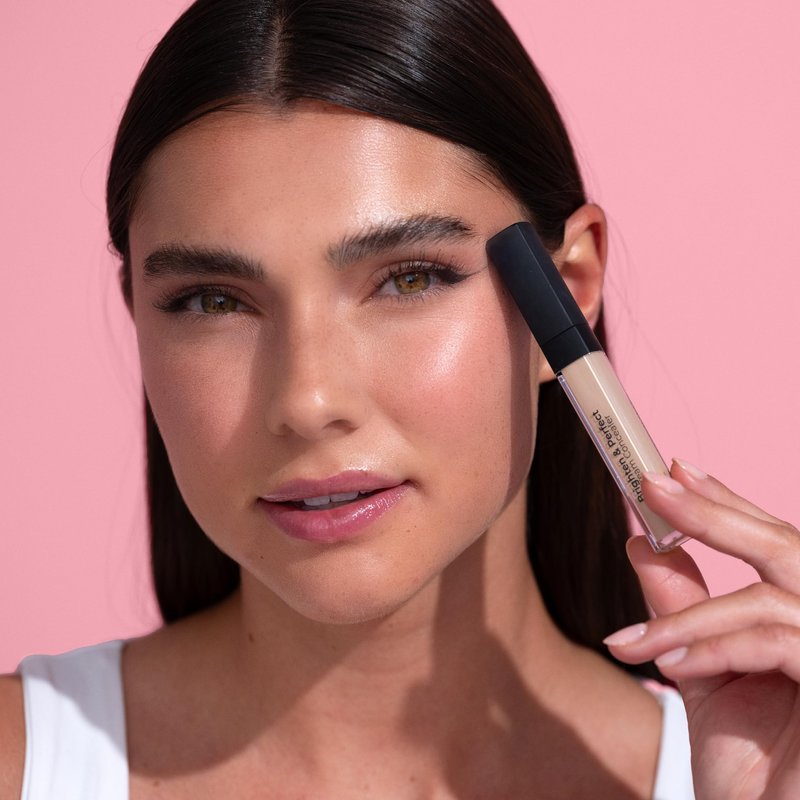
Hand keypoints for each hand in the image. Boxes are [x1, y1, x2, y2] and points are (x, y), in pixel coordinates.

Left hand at [604, 459, 799, 799]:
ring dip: (690, 615)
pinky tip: (669, 663)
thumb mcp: (701, 674)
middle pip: (788, 549)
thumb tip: (640, 545)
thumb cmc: (750, 769)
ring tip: (632, 643)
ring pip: (770, 598)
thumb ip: (681, 609)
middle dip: (717, 514)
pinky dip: (715, 647)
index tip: (675, 472)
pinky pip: (777, 641)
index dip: (729, 504)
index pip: (777, 545)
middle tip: (654, 485)